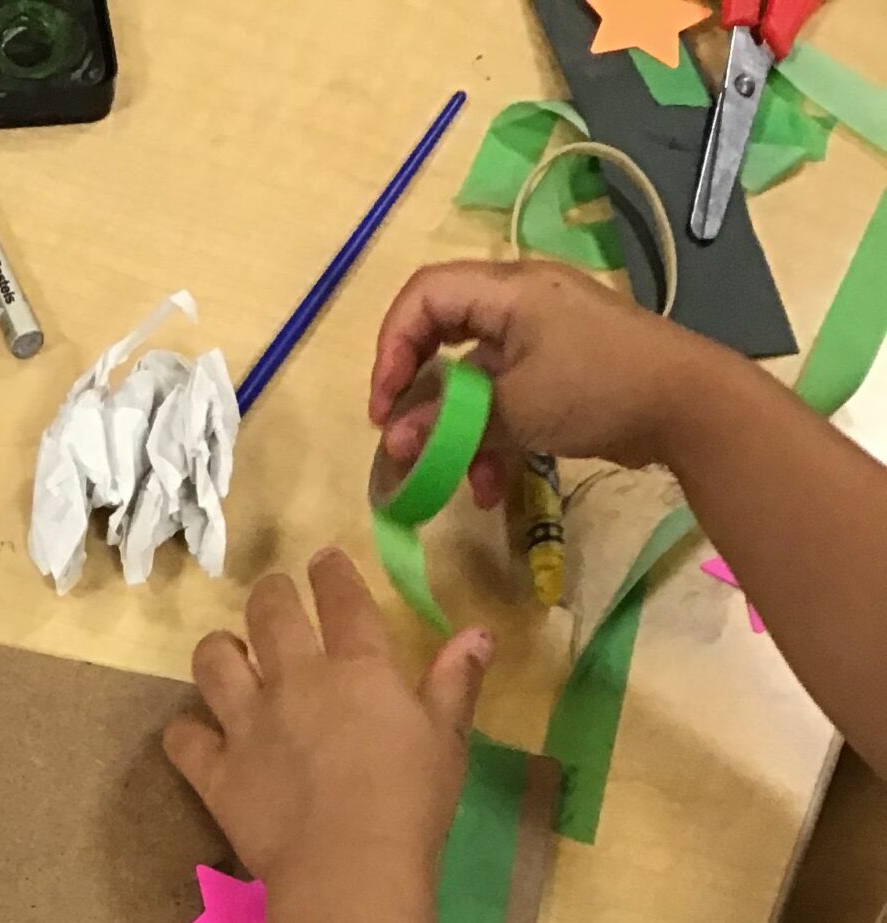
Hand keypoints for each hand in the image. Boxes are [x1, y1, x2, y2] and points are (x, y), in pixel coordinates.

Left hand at [163, 550, 492, 899]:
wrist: (348, 868)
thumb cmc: (410, 806)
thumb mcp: (446, 741)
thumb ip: (455, 683)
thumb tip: (479, 631)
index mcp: (358, 668)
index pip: (342, 600)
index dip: (331, 574)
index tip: (323, 561)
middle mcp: (296, 681)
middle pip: (270, 613)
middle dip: (270, 595)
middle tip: (273, 597)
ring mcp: (248, 724)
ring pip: (214, 661)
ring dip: (219, 649)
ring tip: (227, 652)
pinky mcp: (216, 772)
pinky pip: (183, 738)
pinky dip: (185, 732)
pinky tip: (195, 734)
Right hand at [369, 259, 718, 508]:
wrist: (687, 404)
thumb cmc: (598, 388)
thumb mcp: (515, 408)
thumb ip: (450, 421)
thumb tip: (394, 441)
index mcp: (508, 290)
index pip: (423, 297)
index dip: (391, 348)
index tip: (383, 406)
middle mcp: (520, 303)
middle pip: (441, 337)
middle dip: (419, 395)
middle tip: (402, 439)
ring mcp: (541, 338)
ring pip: (472, 378)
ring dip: (457, 431)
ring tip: (454, 478)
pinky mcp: (558, 372)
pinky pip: (505, 398)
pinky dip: (491, 438)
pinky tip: (492, 485)